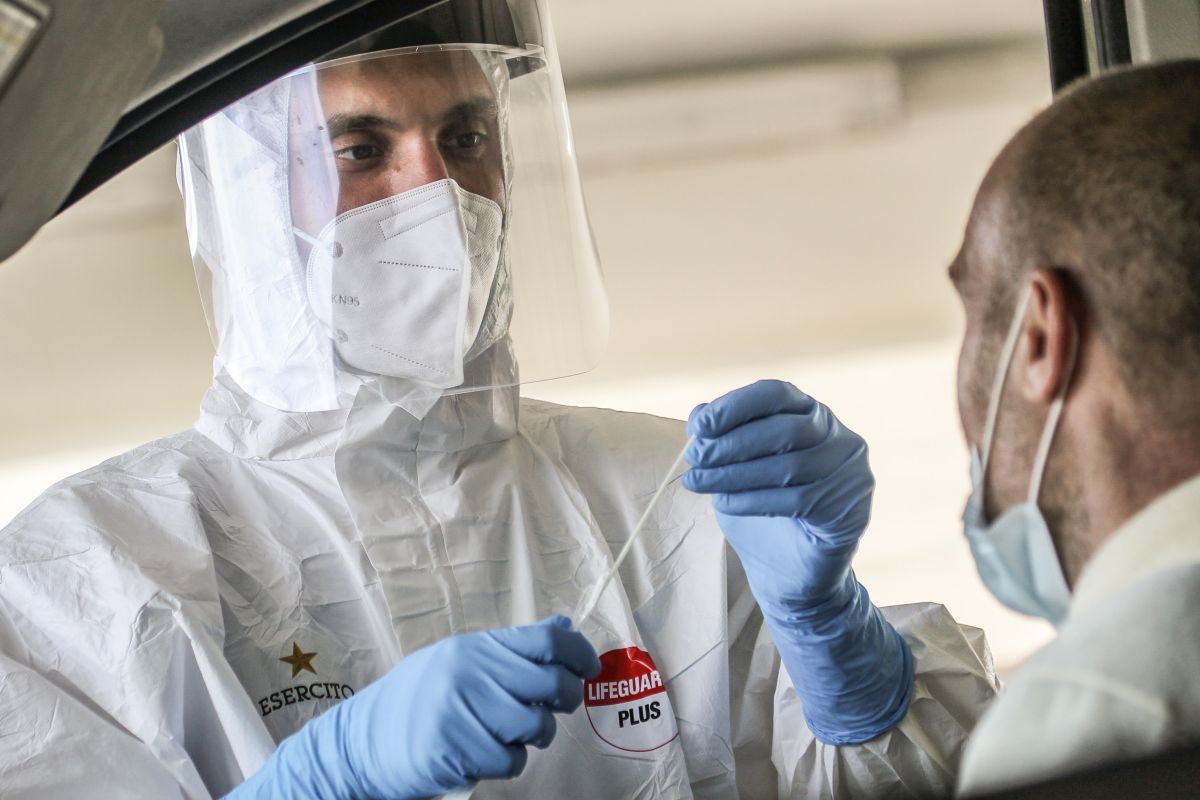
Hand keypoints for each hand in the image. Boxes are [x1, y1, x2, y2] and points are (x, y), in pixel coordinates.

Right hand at [230, 616, 599, 798]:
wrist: (359, 743)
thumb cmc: (418, 701)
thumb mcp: (463, 662)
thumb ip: (514, 649)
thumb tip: (564, 626)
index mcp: (476, 647)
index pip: (546, 639)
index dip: (579, 653)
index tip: (589, 668)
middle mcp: (470, 671)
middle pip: (551, 684)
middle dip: (564, 701)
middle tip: (550, 710)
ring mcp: (460, 709)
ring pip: (535, 727)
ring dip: (531, 737)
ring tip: (504, 734)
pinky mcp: (453, 747)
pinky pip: (510, 760)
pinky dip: (505, 763)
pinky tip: (481, 754)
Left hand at [683, 380, 911, 745]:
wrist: (788, 575)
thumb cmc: (762, 512)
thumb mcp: (732, 469)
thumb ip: (720, 440)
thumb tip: (698, 414)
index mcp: (811, 416)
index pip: (776, 393)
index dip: (736, 405)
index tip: (700, 424)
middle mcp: (838, 439)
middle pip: (782, 429)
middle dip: (731, 443)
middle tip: (694, 458)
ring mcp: (851, 474)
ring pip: (788, 466)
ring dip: (734, 473)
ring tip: (698, 482)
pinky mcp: (851, 511)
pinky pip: (798, 501)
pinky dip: (752, 500)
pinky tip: (725, 503)